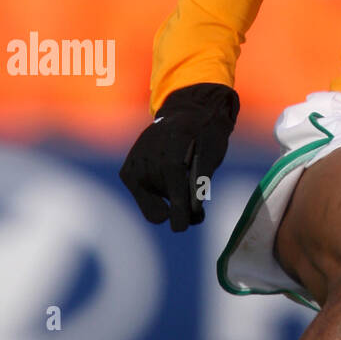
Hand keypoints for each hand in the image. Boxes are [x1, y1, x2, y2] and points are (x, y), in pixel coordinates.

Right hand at [119, 83, 239, 230]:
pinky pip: (143, 196)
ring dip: (169, 202)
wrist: (186, 112)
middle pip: (162, 201)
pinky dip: (158, 196)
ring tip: (184, 189)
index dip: (179, 210)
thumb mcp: (213, 152)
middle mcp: (147, 157)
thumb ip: (203, 180)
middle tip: (197, 214)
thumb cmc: (205, 134)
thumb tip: (193, 210)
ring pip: (153, 202)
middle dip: (180, 210)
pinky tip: (168, 182)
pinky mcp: (127, 172)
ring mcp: (134, 164)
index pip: (174, 186)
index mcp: (173, 149)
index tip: (180, 226)